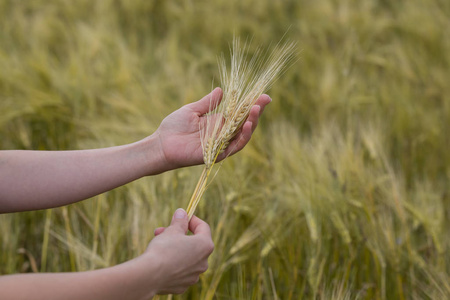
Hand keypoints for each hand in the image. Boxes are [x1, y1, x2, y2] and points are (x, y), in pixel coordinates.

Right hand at [144, 209, 213, 294]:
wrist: (150, 276)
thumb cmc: (163, 249)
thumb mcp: (172, 230)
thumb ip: (180, 221)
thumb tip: (182, 212)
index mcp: (205, 246)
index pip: (203, 227)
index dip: (192, 220)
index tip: (182, 217)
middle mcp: (203, 262)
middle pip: (194, 243)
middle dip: (179, 234)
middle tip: (163, 230)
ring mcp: (194, 276)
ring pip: (186, 257)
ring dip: (175, 248)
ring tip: (158, 242)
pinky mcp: (183, 285)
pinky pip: (180, 270)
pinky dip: (172, 263)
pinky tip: (160, 260)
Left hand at [155, 87, 270, 170]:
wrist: (161, 144)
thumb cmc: (173, 127)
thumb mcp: (192, 110)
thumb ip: (207, 102)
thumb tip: (221, 90)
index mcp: (218, 123)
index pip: (239, 113)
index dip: (252, 105)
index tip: (263, 95)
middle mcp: (223, 134)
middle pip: (245, 123)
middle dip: (256, 111)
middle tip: (265, 100)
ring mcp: (221, 144)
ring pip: (243, 135)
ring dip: (252, 123)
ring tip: (256, 110)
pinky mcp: (217, 154)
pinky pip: (234, 147)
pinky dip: (243, 137)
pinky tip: (247, 125)